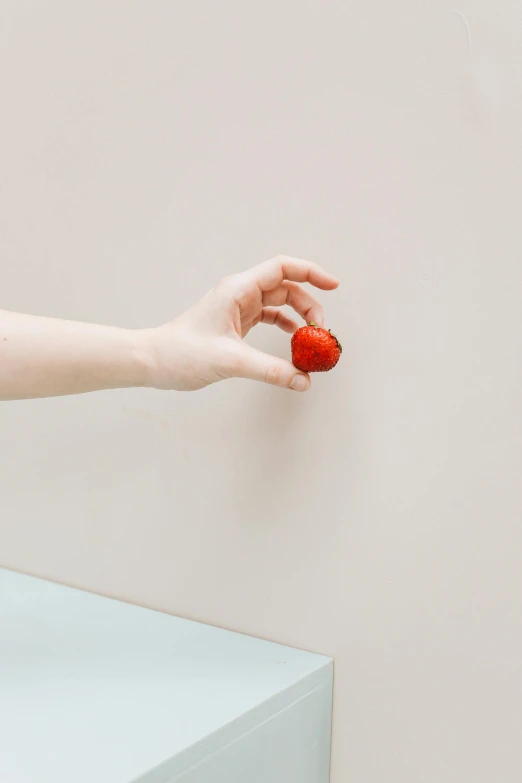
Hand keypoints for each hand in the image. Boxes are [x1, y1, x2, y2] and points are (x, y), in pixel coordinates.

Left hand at [146, 256, 338, 391]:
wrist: (153, 361)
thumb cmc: (181, 353)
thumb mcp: (230, 361)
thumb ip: (270, 370)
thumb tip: (303, 380)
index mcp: (238, 289)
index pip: (282, 268)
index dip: (311, 272)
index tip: (334, 285)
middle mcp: (239, 293)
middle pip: (286, 287)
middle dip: (309, 306)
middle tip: (320, 333)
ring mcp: (238, 308)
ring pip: (280, 303)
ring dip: (299, 318)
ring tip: (311, 340)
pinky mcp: (236, 323)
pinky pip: (269, 318)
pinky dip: (285, 327)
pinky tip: (294, 342)